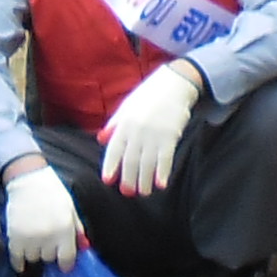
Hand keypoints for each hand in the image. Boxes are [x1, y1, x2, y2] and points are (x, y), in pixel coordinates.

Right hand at [0, 159, 81, 271]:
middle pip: (49, 258)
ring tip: (34, 241)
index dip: (66, 264)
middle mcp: (48, 236)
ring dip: (35, 253)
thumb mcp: (71, 209)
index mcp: (65, 229)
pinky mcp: (14, 237)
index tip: (64, 265)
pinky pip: (16, 258)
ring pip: (33, 258)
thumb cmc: (53, 192)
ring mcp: (30, 238)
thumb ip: (77, 229)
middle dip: (49, 252)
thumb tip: (84, 248)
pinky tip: (21, 262)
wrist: (28, 181)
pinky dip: (18, 262)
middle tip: (47, 242)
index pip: (67, 258)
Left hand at [98, 60, 202, 193]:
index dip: (110, 166)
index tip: (108, 180)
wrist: (174, 84)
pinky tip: (161, 184)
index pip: (114, 149)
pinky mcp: (170, 136)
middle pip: (130, 160)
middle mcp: (137, 131)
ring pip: (147, 163)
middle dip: (128, 179)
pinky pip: (165, 158)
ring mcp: (154, 134)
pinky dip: (163, 172)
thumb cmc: (148, 96)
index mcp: (124, 123)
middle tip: (128, 192)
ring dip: (144, 180)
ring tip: (143, 192)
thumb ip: (114, 124)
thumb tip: (101, 139)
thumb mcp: (127, 107)